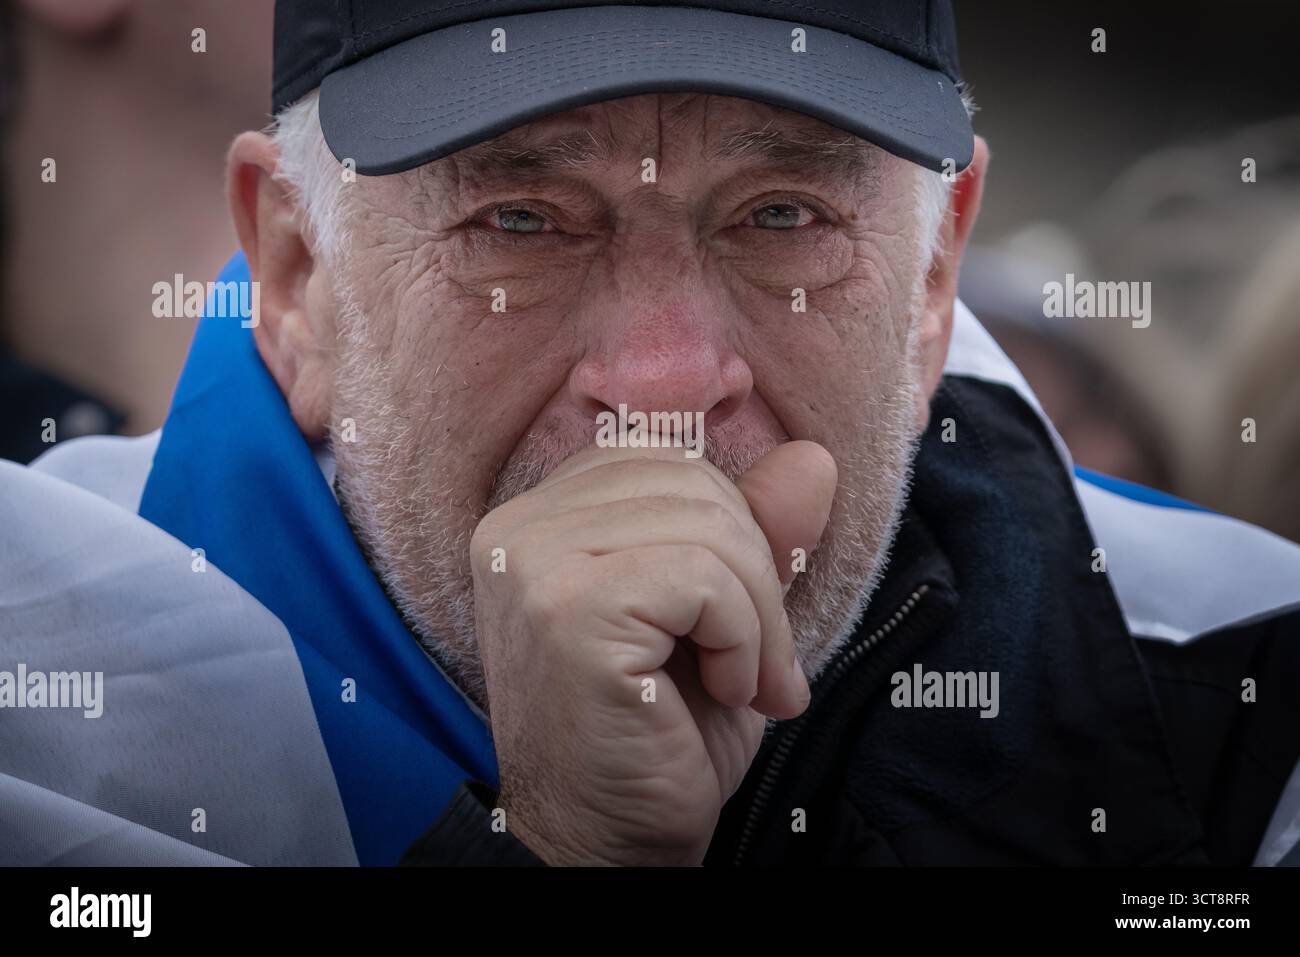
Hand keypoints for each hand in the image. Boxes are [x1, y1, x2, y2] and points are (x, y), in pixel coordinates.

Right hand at [469, 440, 837, 864]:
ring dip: (758, 615)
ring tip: (743, 683)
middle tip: (759, 663)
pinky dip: (741, 638)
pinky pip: (702, 578)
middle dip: (757, 571)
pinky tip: (725, 690)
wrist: (603, 844)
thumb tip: (815, 458)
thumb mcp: (721, 615)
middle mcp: (519, 528)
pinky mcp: (567, 609)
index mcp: (540, 517)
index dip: (730, 525)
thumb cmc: (658, 732)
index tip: (738, 614)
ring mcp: (534, 563)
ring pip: (708, 525)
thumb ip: (756, 531)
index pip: (664, 457)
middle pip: (692, 480)